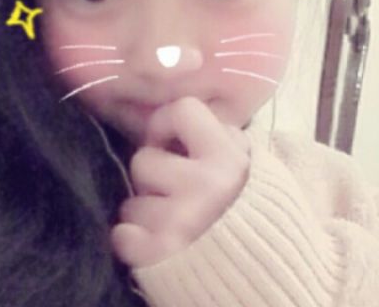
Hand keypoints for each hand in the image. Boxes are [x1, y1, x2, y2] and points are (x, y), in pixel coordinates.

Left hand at [110, 96, 250, 267]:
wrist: (258, 269)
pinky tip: (156, 242)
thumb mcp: (245, 163)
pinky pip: (121, 236)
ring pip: (130, 202)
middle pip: (143, 159)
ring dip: (145, 212)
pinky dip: (133, 241)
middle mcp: (206, 186)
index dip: (168, 123)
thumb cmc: (246, 207)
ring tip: (172, 220)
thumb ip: (219, 136)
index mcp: (228, 159)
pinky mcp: (159, 254)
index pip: (182, 109)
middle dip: (153, 175)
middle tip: (176, 190)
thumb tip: (179, 116)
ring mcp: (180, 221)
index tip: (172, 142)